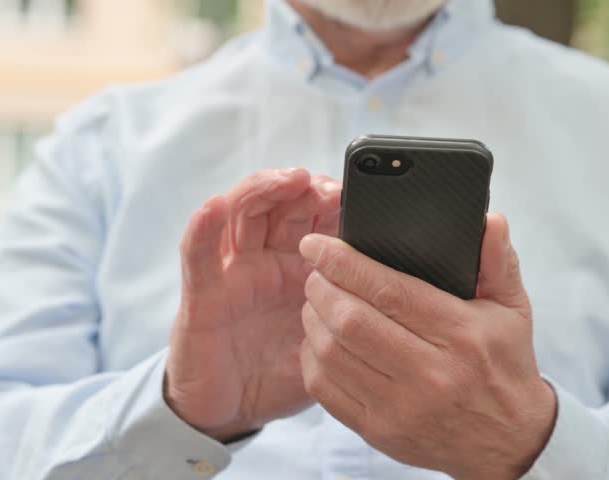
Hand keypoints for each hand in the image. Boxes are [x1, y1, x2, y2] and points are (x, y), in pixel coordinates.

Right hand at [165, 168, 340, 442]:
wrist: (234, 410)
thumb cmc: (282, 371)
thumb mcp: (330, 339)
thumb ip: (355, 314)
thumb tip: (410, 295)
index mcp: (299, 266)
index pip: (315, 217)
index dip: (333, 201)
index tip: (358, 197)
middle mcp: (266, 258)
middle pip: (281, 204)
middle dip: (307, 188)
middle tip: (330, 188)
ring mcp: (233, 270)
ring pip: (242, 212)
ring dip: (265, 189)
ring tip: (290, 180)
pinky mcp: (202, 292)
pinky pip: (198, 255)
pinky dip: (203, 228)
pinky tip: (213, 208)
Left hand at [298, 214, 556, 479]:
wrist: (507, 440)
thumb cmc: (504, 365)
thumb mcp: (512, 309)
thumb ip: (499, 261)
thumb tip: (491, 221)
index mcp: (461, 336)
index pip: (390, 291)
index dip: (345, 263)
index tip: (318, 245)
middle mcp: (431, 374)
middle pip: (352, 321)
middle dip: (322, 287)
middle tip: (316, 271)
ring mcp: (401, 408)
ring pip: (332, 354)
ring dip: (313, 319)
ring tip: (317, 299)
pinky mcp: (379, 431)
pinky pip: (326, 390)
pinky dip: (313, 357)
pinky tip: (319, 338)